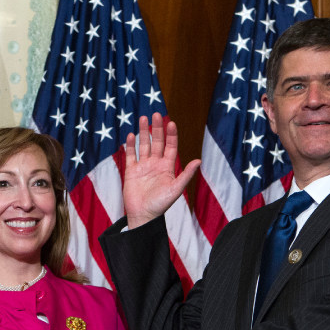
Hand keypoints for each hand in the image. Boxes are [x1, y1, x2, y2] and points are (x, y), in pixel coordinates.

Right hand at [123, 113, 199, 228]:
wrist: (143, 215)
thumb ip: (186, 175)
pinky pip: (130, 155)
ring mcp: (143, 167)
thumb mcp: (176, 189)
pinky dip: (130, 145)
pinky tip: (131, 135)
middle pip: (157, 142)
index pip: (170, 146)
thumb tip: (199, 161)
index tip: (171, 123)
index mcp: (167, 167)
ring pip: (143, 145)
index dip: (171, 135)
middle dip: (156, 128)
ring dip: (143, 132)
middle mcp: (155, 164)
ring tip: (143, 118)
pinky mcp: (131, 171)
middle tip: (156, 114)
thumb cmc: (161, 205)